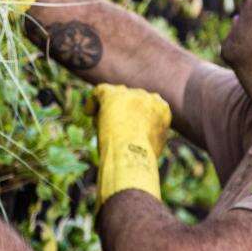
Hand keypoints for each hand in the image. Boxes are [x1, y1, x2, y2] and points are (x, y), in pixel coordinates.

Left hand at [91, 83, 171, 205]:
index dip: (136, 116)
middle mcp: (148, 97)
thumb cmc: (142, 159)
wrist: (132, 155)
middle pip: (131, 100)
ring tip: (102, 126)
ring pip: (116, 95)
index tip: (129, 127)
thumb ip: (148, 137)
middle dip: (123, 112)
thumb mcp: (153, 147)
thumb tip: (140, 141)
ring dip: (109, 109)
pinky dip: (93, 101)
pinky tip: (88, 112)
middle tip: (114, 129)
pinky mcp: (112, 95)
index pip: (147, 107)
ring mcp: (130, 94)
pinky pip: (100, 91)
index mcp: (162, 109)